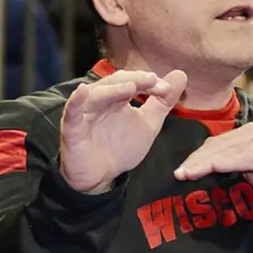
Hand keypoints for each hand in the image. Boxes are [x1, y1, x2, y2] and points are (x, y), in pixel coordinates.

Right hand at [60, 69, 186, 193]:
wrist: (101, 177)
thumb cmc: (120, 147)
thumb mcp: (148, 124)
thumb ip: (163, 102)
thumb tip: (180, 74)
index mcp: (117, 97)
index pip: (132, 82)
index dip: (149, 83)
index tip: (167, 89)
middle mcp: (99, 101)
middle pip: (114, 82)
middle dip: (135, 80)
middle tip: (153, 81)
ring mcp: (84, 114)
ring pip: (95, 95)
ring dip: (112, 90)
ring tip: (130, 87)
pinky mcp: (72, 130)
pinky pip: (71, 113)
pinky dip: (76, 101)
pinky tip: (82, 91)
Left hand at [173, 123, 252, 200]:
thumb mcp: (250, 167)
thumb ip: (231, 163)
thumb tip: (208, 167)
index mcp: (247, 132)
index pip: (216, 143)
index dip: (197, 156)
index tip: (181, 169)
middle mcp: (252, 132)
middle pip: (217, 145)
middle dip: (195, 160)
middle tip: (179, 173)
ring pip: (225, 151)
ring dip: (203, 163)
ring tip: (187, 174)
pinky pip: (240, 159)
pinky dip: (222, 164)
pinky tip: (210, 170)